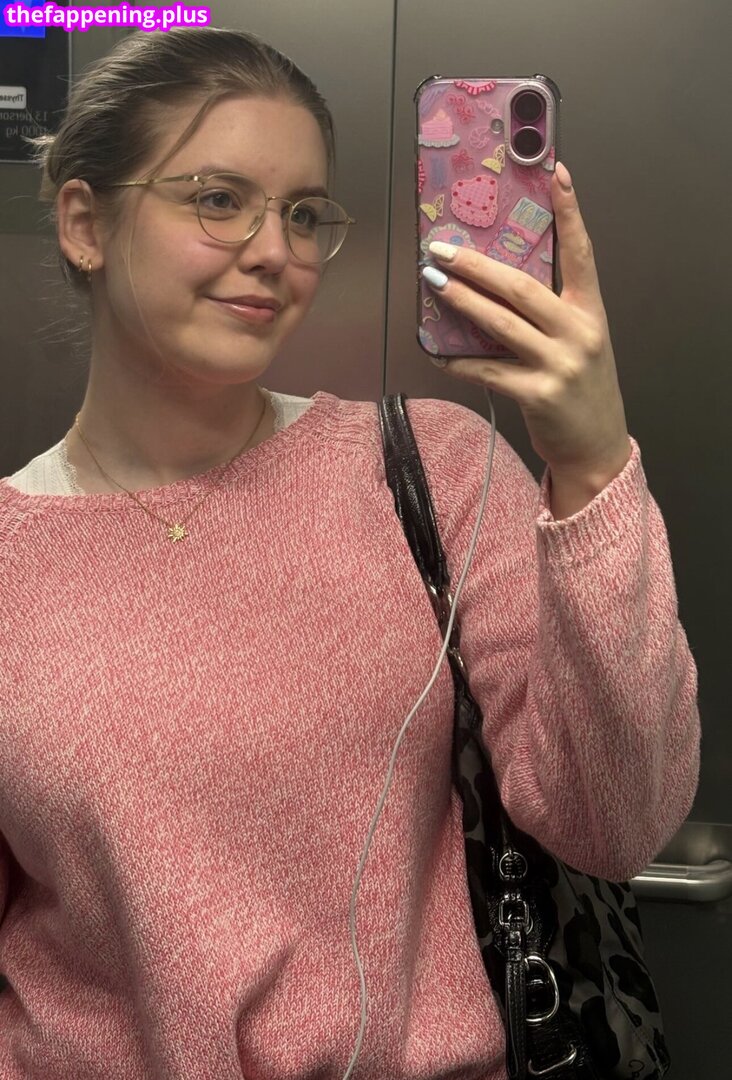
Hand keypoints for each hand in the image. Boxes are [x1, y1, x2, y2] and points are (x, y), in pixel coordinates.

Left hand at [422, 162, 631, 516]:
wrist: (598, 447)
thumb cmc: (581, 390)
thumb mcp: (578, 343)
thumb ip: (549, 314)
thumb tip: (493, 285)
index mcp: (590, 312)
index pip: (582, 253)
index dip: (570, 213)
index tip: (556, 174)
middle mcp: (578, 332)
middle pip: (522, 287)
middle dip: (478, 265)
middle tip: (442, 249)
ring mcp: (559, 364)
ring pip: (500, 323)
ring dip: (461, 301)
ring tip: (433, 282)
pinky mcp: (538, 394)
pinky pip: (487, 371)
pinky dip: (457, 360)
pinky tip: (434, 350)